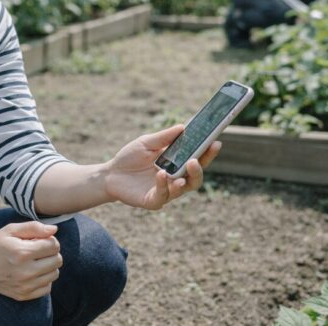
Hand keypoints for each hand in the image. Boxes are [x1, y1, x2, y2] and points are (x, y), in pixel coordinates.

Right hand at [0, 222, 61, 300]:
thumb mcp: (10, 230)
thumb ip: (33, 227)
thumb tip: (54, 229)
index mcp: (22, 253)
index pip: (53, 246)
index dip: (50, 240)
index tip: (40, 240)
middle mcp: (25, 272)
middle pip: (57, 260)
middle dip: (51, 252)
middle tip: (38, 250)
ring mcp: (25, 286)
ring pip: (54, 274)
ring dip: (49, 265)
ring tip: (35, 261)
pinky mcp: (23, 295)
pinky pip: (47, 288)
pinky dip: (44, 279)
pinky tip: (33, 272)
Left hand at [103, 125, 221, 210]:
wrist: (110, 174)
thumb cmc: (130, 157)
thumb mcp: (146, 143)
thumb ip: (164, 137)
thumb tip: (183, 126)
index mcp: (177, 163)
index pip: (197, 158)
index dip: (208, 151)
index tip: (216, 141)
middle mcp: (175, 178)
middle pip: (196, 176)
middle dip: (201, 167)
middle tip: (198, 158)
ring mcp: (166, 191)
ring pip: (185, 188)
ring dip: (188, 178)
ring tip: (188, 165)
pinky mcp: (154, 201)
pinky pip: (164, 195)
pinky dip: (164, 184)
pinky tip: (161, 174)